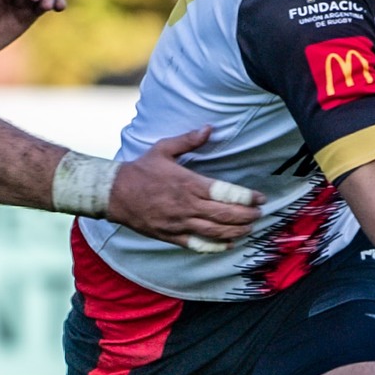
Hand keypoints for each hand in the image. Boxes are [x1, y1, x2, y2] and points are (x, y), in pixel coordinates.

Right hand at [106, 126, 262, 246]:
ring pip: (215, 232)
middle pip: (225, 215)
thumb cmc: (140, 170)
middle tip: (259, 213)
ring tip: (250, 228)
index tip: (259, 198)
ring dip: (237, 231)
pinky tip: (229, 244)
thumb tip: (209, 128)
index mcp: (188, 183)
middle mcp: (186, 205)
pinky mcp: (171, 236)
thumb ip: (189, 140)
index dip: (246, 197)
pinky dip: (216, 246)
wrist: (114, 193)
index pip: (225, 193)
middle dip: (247, 216)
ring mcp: (179, 223)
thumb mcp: (163, 148)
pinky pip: (198, 245)